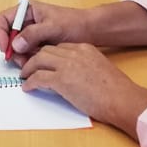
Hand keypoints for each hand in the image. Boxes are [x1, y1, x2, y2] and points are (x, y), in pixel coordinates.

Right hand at [0, 0, 87, 57]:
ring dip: (19, 56)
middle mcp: (26, 21)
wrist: (90, 31)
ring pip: (16, 47)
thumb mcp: (53, 27)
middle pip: (7, 35)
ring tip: (29, 63)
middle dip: (11, 49)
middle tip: (18, 60)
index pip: (3, 19)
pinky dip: (27, 59)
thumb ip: (33, 34)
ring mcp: (31, 33)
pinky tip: (35, 63)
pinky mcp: (37, 44)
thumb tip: (16, 44)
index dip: (0, 33)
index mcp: (27, 10)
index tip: (5, 47)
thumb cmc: (74, 23)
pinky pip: (25, 53)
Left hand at [16, 43, 146, 136]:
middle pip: (46, 50)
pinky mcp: (62, 80)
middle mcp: (74, 53)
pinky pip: (38, 77)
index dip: (47, 55)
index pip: (59, 47)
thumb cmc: (116, 90)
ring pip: (38, 60)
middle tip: (27, 67)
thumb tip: (72, 76)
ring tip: (24, 76)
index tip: (41, 62)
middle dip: (34, 58)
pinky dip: (30, 82)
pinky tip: (27, 88)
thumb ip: (84, 67)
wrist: (121, 99)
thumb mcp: (99, 69)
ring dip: (28, 68)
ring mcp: (67, 65)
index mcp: (84, 49)